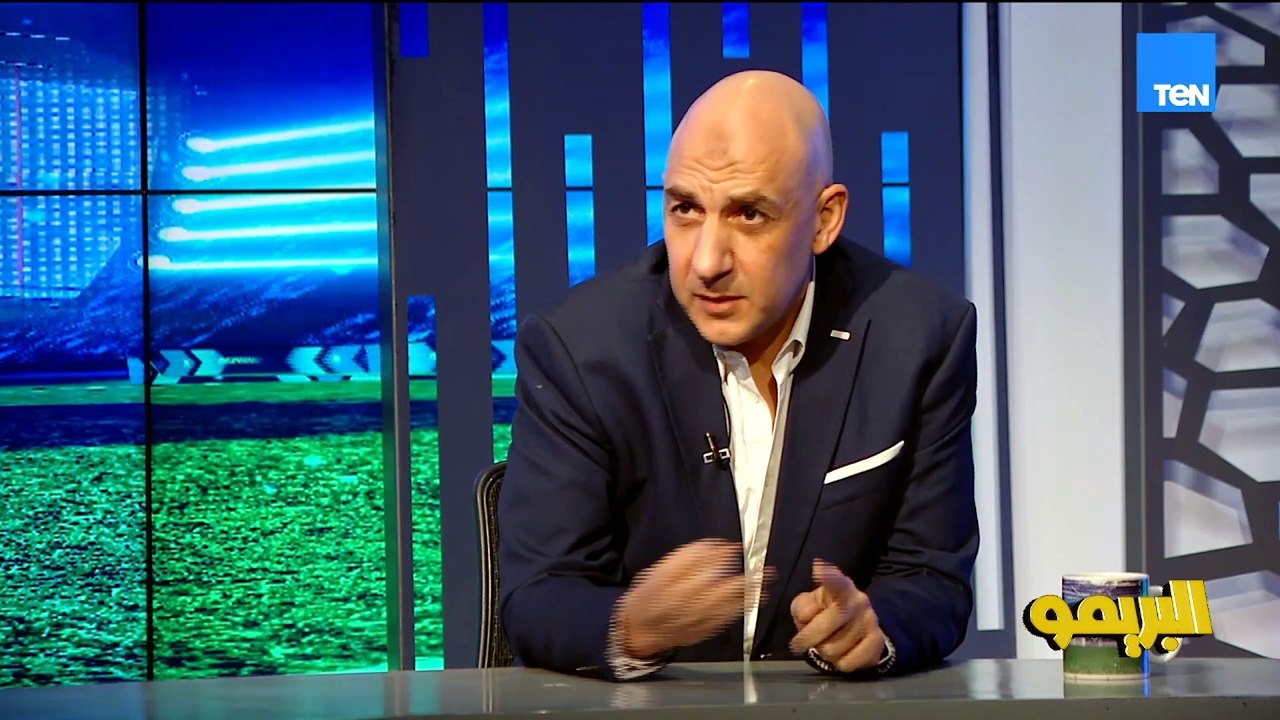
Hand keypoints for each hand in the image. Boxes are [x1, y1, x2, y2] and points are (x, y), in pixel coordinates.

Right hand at [614, 539, 773, 658]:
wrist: (640, 629)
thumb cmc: (649, 594)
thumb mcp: (659, 571)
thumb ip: (687, 559)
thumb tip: (717, 547)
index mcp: (674, 587)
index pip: (703, 569)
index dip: (723, 558)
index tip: (738, 548)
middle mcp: (688, 605)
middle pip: (723, 590)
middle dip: (747, 581)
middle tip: (767, 572)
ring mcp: (697, 621)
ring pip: (728, 607)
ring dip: (749, 596)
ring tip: (765, 585)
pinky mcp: (703, 631)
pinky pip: (726, 619)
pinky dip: (740, 610)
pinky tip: (751, 602)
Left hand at [789, 559, 884, 672]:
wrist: (860, 629)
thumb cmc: (825, 613)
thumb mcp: (809, 605)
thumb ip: (802, 608)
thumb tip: (805, 616)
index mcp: (840, 587)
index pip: (836, 582)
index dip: (828, 576)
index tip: (818, 568)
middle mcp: (858, 601)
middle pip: (824, 626)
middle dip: (806, 639)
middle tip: (798, 644)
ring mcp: (870, 621)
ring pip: (832, 649)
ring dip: (823, 652)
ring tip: (826, 645)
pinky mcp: (877, 642)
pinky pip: (847, 663)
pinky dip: (838, 663)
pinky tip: (841, 654)